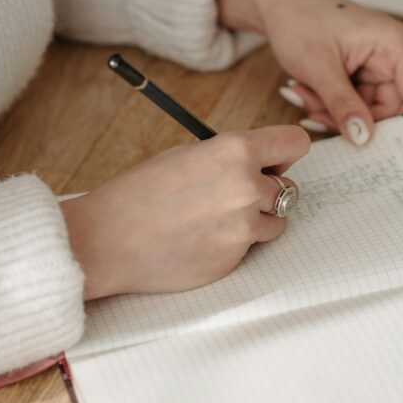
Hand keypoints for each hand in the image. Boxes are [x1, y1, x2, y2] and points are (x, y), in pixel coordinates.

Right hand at [61, 125, 309, 299]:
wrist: (105, 241)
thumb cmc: (139, 193)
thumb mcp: (188, 155)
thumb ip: (231, 157)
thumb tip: (264, 163)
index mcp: (236, 151)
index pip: (296, 142)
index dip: (286, 152)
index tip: (276, 160)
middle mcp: (248, 188)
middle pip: (290, 187)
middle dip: (268, 189)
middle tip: (235, 192)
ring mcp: (244, 228)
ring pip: (277, 221)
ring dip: (256, 219)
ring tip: (216, 217)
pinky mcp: (235, 259)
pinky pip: (251, 247)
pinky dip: (235, 243)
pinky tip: (202, 238)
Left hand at [218, 0, 402, 143]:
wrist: (280, 3)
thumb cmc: (300, 18)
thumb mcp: (319, 67)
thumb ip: (343, 106)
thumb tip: (364, 140)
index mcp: (398, 46)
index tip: (370, 145)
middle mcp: (398, 56)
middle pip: (393, 112)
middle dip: (353, 120)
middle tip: (316, 114)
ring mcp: (382, 66)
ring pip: (370, 113)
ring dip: (336, 113)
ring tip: (306, 93)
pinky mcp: (367, 74)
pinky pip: (357, 105)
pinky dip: (332, 106)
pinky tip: (309, 91)